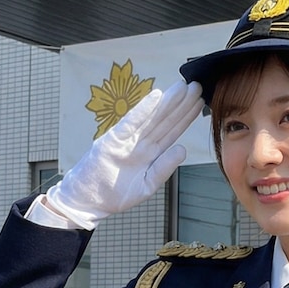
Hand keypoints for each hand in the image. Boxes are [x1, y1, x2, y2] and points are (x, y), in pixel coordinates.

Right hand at [44, 80, 202, 228]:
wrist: (88, 202)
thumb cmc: (115, 194)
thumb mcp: (146, 185)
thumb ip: (164, 168)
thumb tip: (182, 149)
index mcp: (149, 153)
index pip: (171, 131)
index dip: (185, 116)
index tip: (200, 102)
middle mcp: (140, 143)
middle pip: (165, 120)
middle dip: (181, 104)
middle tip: (198, 86)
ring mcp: (127, 140)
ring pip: (152, 118)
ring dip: (167, 102)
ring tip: (183, 87)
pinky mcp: (113, 140)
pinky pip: (131, 122)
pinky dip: (143, 109)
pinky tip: (156, 96)